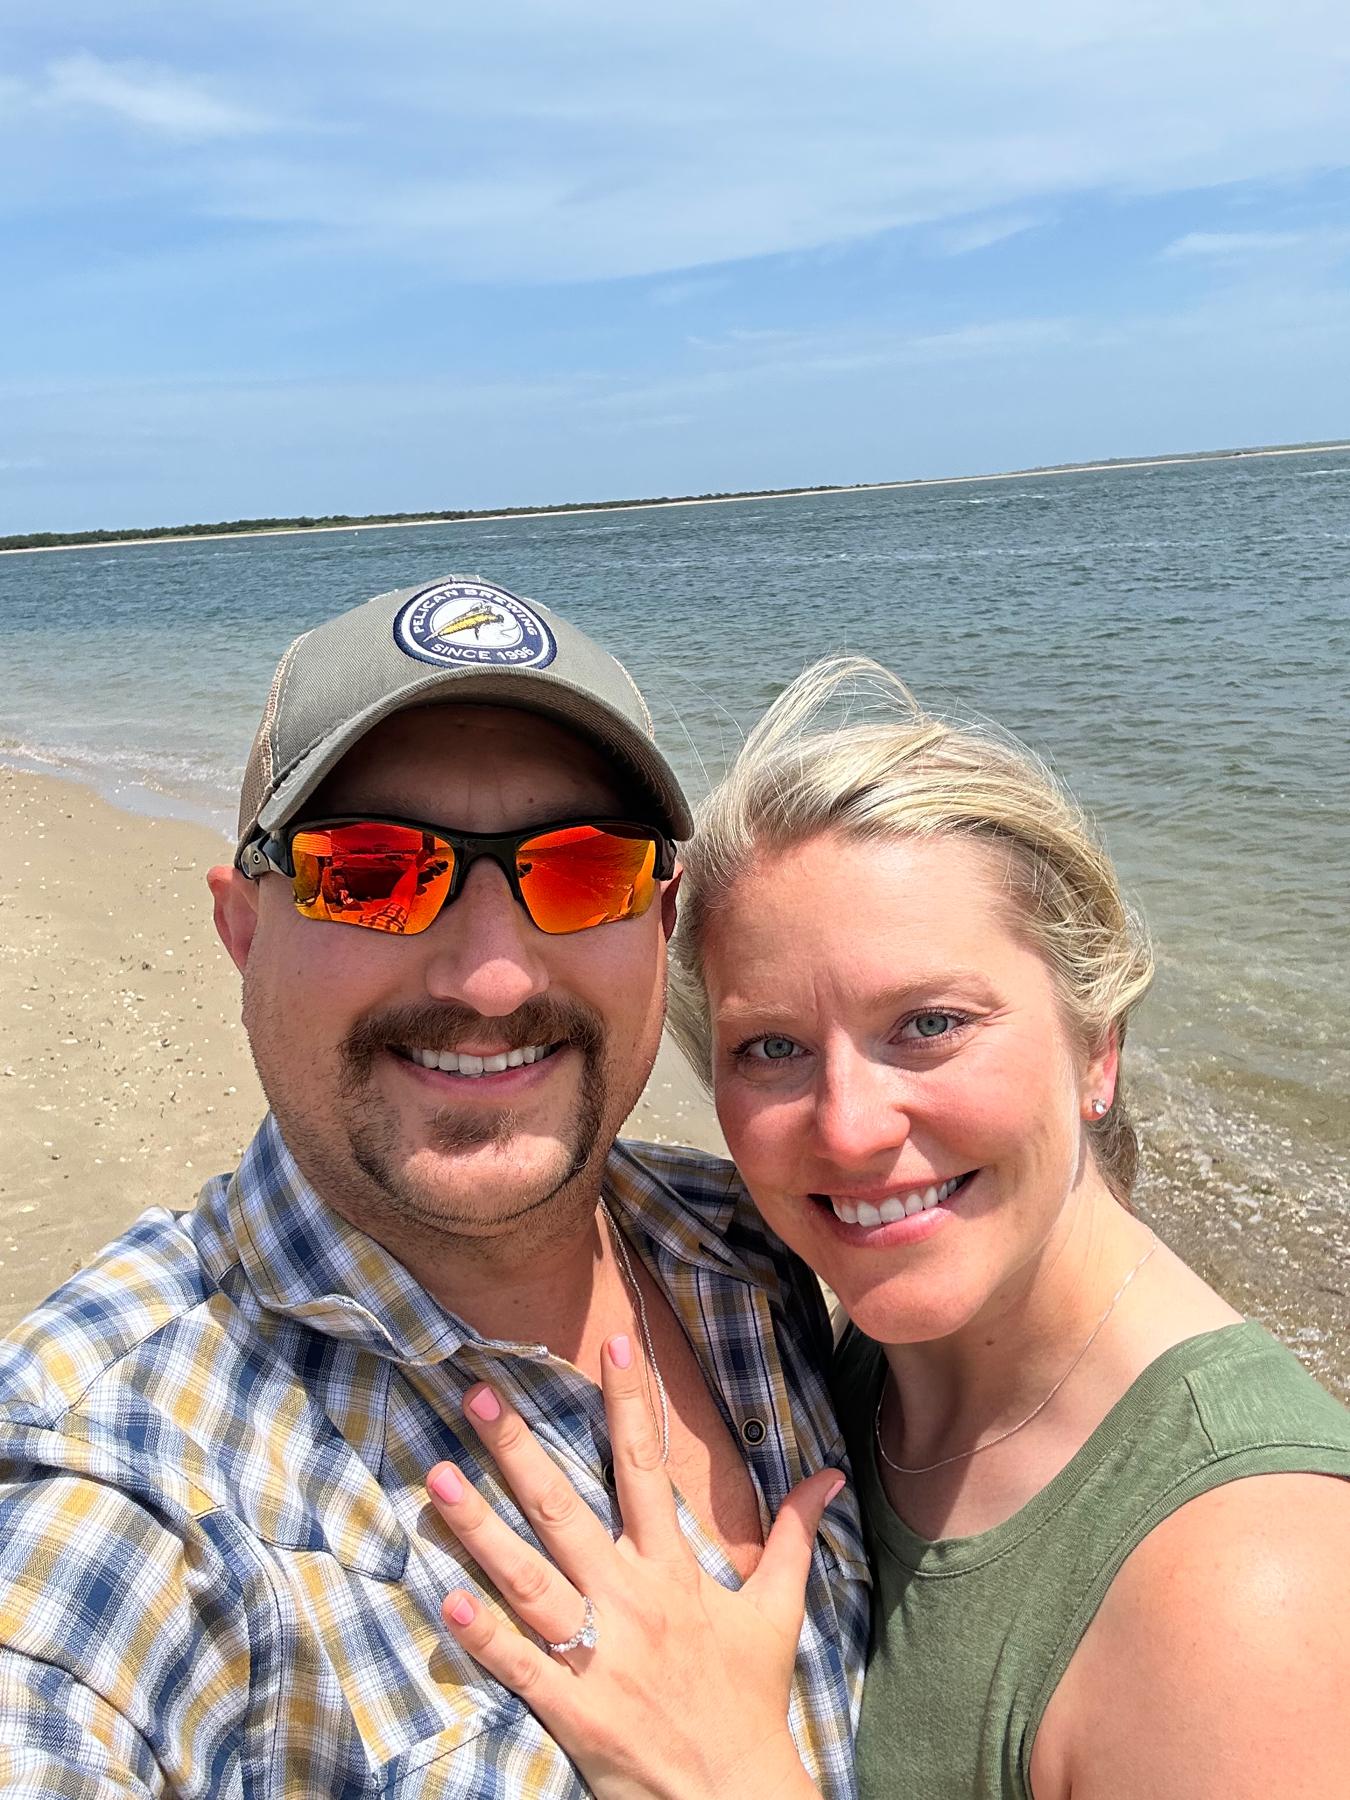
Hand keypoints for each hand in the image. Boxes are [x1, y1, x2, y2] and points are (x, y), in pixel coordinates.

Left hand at [426, 1332, 840, 1799]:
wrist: (735, 1796)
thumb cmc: (749, 1700)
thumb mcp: (777, 1611)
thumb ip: (791, 1536)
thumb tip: (829, 1476)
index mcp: (674, 1571)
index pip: (648, 1469)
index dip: (630, 1403)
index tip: (611, 1343)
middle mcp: (632, 1600)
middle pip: (566, 1511)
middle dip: (519, 1451)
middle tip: (478, 1395)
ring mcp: (599, 1654)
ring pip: (529, 1579)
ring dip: (479, 1531)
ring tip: (436, 1480)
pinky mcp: (575, 1709)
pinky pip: (521, 1666)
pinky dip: (484, 1637)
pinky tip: (446, 1602)